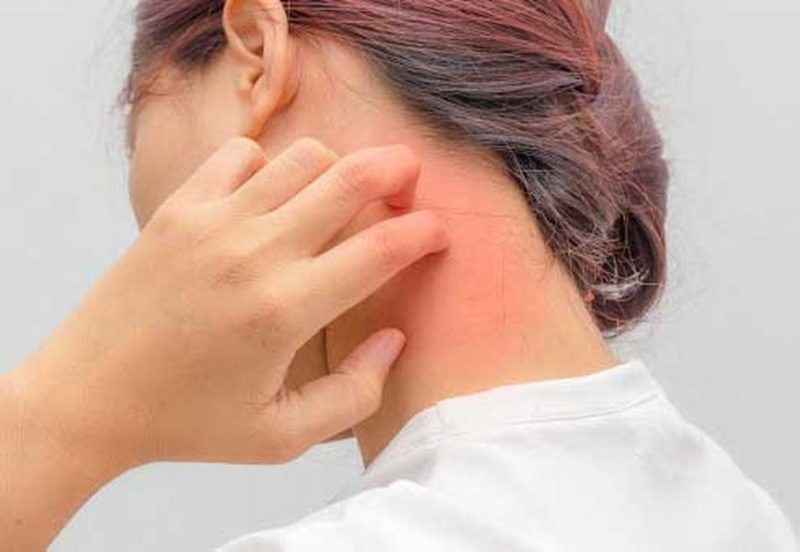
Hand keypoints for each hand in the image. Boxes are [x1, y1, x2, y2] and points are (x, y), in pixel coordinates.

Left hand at [9, 136, 449, 472]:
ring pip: (301, 157)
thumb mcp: (280, 437)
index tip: (438, 232)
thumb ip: (354, 395)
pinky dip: (269, 164)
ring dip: (337, 167)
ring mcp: (212, 223)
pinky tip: (270, 197)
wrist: (91, 397)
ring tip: (343, 193)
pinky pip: (239, 155)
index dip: (424, 232)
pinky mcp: (177, 209)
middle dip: (396, 169)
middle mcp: (254, 253)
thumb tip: (394, 340)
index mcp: (286, 310)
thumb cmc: (189, 423)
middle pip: (350, 179)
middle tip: (410, 178)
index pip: (381, 248)